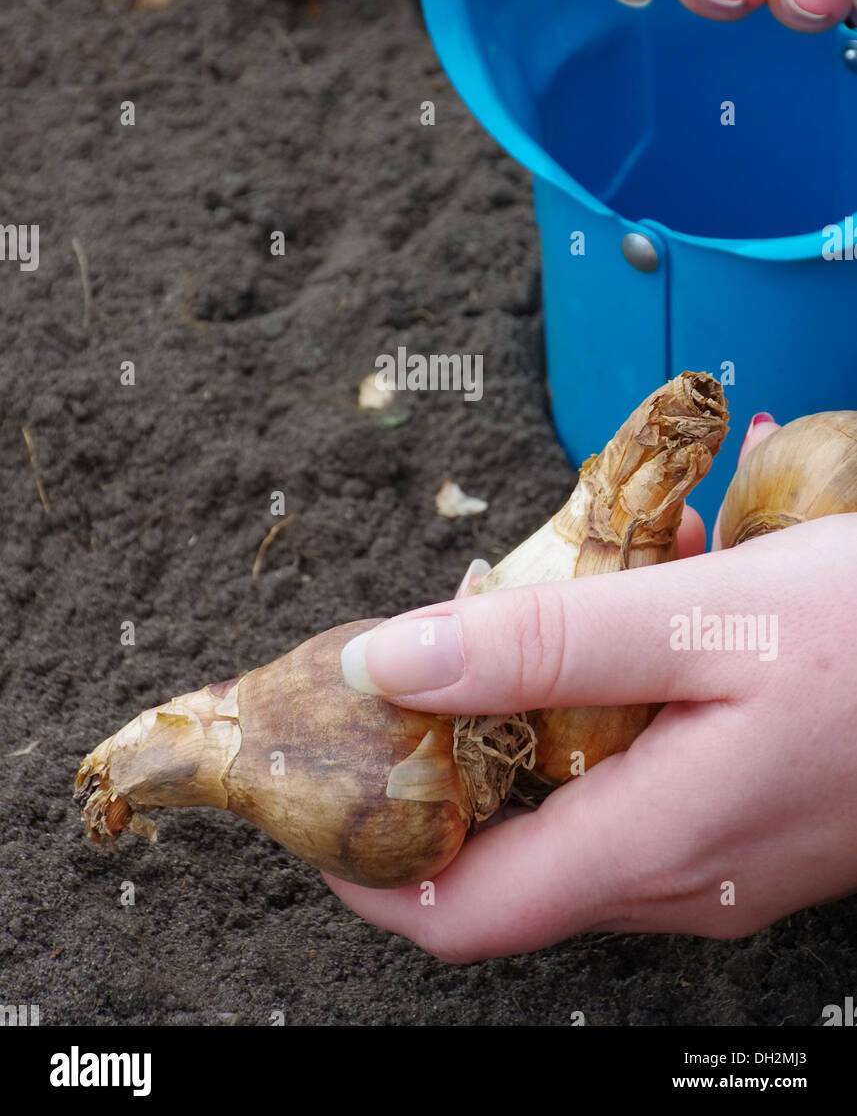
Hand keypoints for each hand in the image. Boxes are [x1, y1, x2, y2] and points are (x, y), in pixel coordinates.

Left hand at [325, 417, 856, 960]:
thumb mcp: (700, 619)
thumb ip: (543, 647)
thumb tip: (392, 662)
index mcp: (652, 844)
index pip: (455, 911)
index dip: (363, 857)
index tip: (319, 774)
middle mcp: (678, 877)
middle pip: (504, 857)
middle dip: (439, 766)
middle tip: (415, 658)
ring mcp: (718, 856)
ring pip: (569, 813)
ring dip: (523, 726)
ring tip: (530, 618)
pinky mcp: (747, 820)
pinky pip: (635, 784)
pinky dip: (597, 717)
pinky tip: (629, 625)